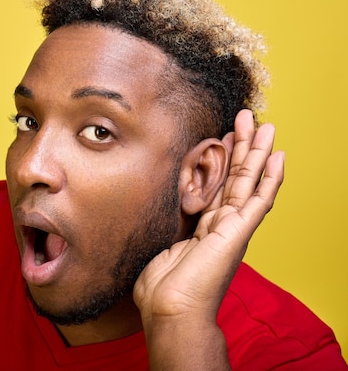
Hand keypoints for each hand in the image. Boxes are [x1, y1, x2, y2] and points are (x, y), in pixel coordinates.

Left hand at [133, 109, 283, 369]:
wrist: (170, 311)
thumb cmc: (161, 289)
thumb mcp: (158, 247)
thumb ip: (164, 227)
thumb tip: (151, 214)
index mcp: (204, 229)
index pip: (218, 186)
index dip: (222, 160)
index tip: (223, 136)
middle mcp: (222, 225)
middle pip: (236, 178)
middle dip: (241, 146)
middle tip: (247, 117)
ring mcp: (233, 228)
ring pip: (249, 181)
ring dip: (256, 152)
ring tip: (264, 124)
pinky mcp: (238, 233)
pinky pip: (258, 200)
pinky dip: (270, 177)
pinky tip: (278, 156)